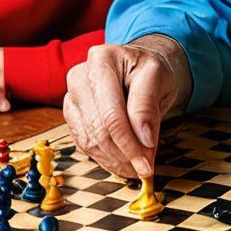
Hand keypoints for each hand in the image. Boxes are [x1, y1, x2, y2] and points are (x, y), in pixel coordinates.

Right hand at [63, 34, 190, 178]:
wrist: (139, 65)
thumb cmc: (149, 68)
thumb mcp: (158, 78)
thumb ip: (147, 106)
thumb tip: (143, 140)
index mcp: (102, 60)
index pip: (112, 114)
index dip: (130, 144)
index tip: (147, 164)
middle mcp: (80, 76)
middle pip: (98, 129)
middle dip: (124, 155)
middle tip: (145, 169)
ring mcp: (72, 95)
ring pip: (88, 140)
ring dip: (114, 160)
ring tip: (135, 168)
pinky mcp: (72, 112)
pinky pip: (84, 142)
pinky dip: (104, 157)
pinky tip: (121, 163)